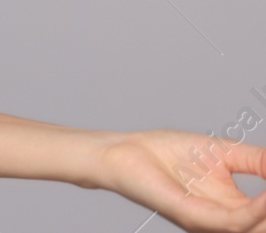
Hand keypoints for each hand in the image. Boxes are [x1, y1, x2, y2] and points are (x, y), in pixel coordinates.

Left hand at [97, 128, 265, 231]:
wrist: (126, 153)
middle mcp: (228, 223)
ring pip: (256, 229)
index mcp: (237, 209)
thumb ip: (260, 161)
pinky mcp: (195, 219)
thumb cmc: (168, 153)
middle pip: (265, 227)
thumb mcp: (225, 153)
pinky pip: (233, 221)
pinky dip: (256, 211)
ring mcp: (212, 224)